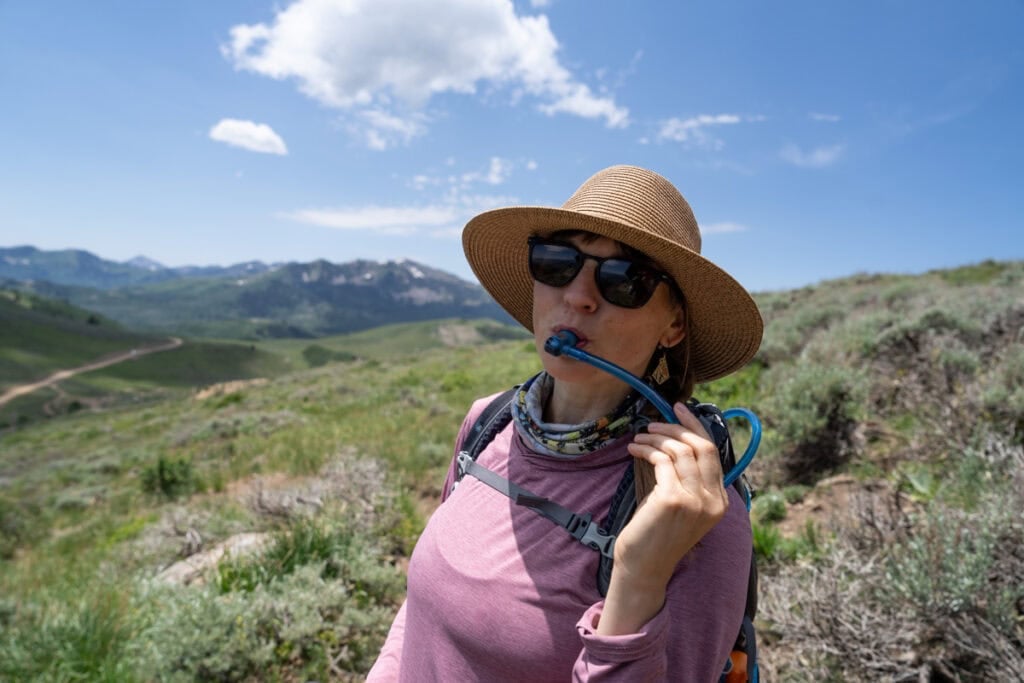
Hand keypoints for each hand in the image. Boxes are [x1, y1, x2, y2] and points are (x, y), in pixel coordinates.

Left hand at [596, 402, 728, 633]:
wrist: (643, 568)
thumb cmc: (656, 536)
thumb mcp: (680, 506)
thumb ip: (686, 479)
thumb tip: (673, 439)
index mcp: (719, 502)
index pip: (713, 452)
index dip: (696, 426)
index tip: (680, 408)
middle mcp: (713, 501)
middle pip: (701, 446)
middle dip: (675, 428)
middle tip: (653, 422)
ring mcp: (696, 501)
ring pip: (680, 450)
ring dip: (656, 437)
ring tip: (639, 437)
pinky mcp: (674, 499)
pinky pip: (662, 460)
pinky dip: (646, 449)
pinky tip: (633, 449)